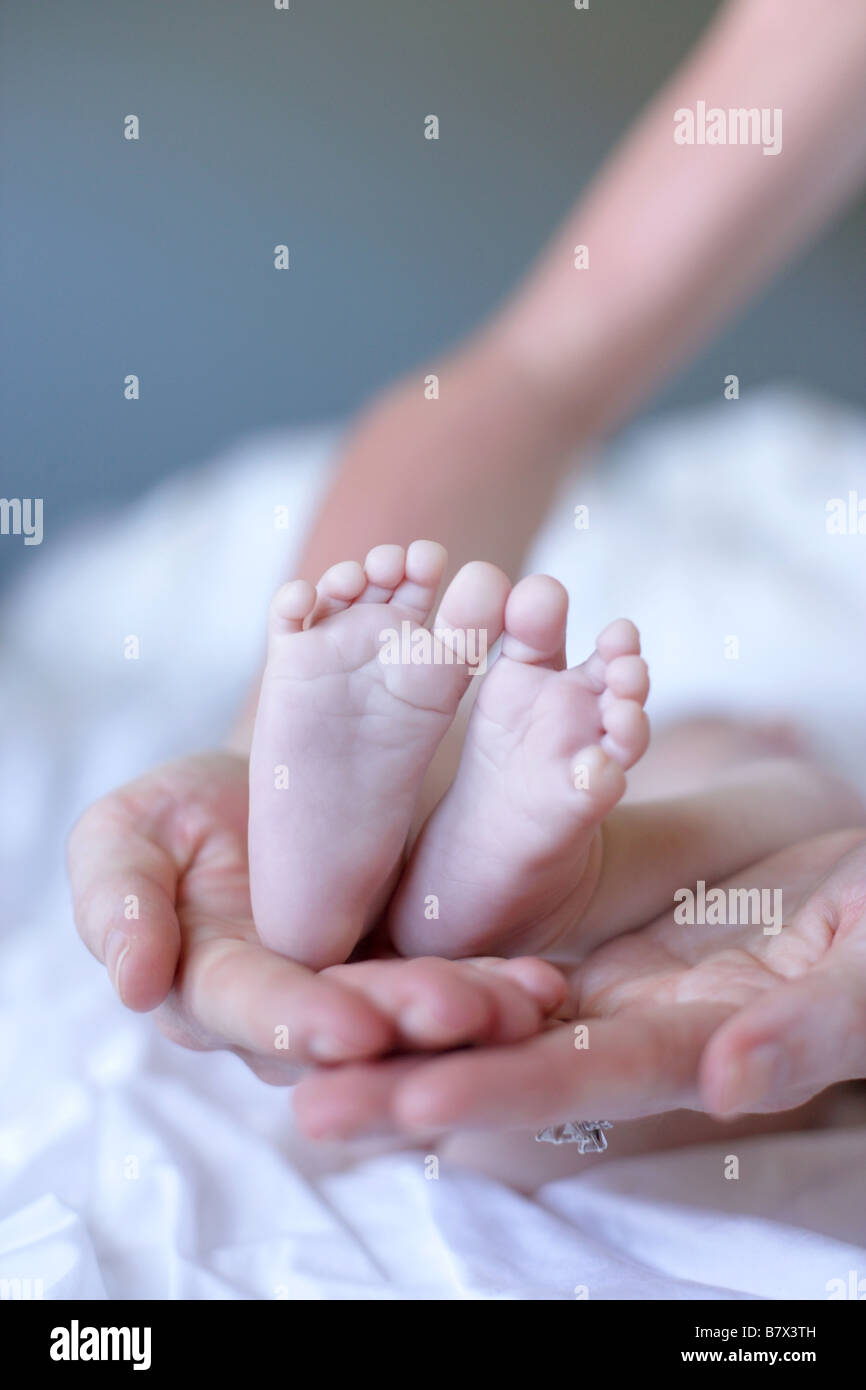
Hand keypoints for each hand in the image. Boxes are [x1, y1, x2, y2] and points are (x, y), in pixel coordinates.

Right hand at [68, 751, 565, 1082]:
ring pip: (420, 1023)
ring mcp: (364, 997)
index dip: (299, 1020)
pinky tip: (546, 983)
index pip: (254, 1008)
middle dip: (407, 1024)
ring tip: (526, 1001)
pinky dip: (505, 986)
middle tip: (461, 1013)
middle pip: (353, 1027)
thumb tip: (133, 984)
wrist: (270, 781)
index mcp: (212, 987)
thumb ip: (117, 901)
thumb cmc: (182, 812)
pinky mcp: (424, 971)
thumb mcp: (124, 834)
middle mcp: (294, 1014)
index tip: (351, 1029)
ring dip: (474, 1015)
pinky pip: (468, 985)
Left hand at [293, 827, 865, 1137]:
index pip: (587, 1076)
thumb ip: (808, 1027)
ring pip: (493, 1003)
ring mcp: (610, 974)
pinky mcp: (596, 924)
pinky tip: (363, 959)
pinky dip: (438, 953)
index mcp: (698, 1041)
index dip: (504, 1090)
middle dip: (411, 1081)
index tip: (414, 1102)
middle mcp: (635, 1020)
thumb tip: (729, 1080)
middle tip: (305, 1099)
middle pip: (511, 1056)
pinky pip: (507, 939)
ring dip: (400, 1025)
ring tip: (298, 1039)